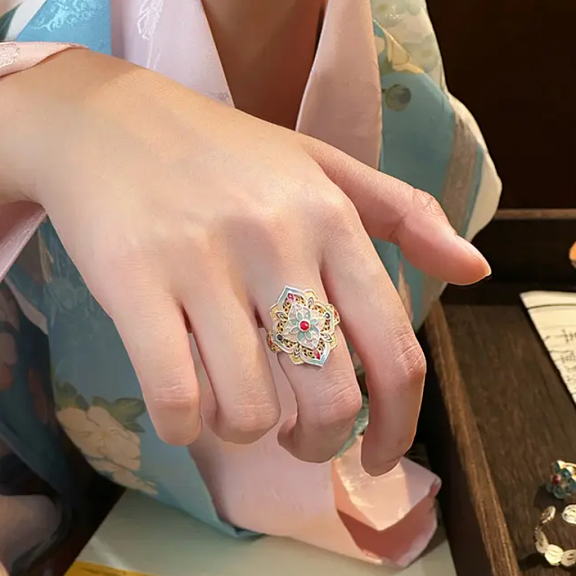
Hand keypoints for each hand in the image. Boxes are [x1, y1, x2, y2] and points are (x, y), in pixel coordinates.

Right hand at [21, 49, 488, 474]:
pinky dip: (184, 426)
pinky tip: (182, 408)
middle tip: (296, 437)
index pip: (393, 351)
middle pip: (329, 398)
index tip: (378, 457)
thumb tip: (476, 269)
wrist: (99, 118)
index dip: (397, 426)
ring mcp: (203, 262)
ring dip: (243, 432)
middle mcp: (277, 239)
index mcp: (331, 217)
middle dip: (318, 443)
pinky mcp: (133, 284)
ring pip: (251, 410)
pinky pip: (177, 398)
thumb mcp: (319, 165)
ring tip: (230, 406)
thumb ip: (404, 214)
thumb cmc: (217, 151)